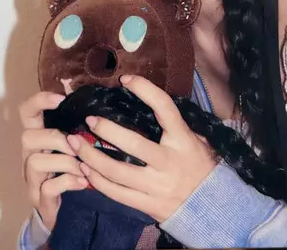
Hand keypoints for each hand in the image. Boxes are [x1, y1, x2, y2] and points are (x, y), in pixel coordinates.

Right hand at [19, 91, 88, 229]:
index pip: (26, 112)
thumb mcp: (72, 148)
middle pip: (27, 136)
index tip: (61, 98)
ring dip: (66, 162)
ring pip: (36, 161)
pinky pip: (48, 187)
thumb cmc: (70, 171)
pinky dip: (68, 182)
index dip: (39, 101)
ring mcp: (32, 179)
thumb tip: (96, 112)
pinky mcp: (39, 199)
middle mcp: (29, 155)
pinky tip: (83, 182)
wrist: (63, 213)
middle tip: (78, 147)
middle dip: (56, 138)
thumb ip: (77, 131)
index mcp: (38, 138)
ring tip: (84, 168)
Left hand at [66, 75, 216, 222]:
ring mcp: (156, 185)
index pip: (164, 108)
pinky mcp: (146, 205)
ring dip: (91, 157)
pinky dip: (96, 181)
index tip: (125, 79)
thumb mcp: (196, 140)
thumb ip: (175, 124)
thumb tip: (149, 99)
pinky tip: (84, 169)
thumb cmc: (201, 166)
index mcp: (183, 140)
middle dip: (106, 130)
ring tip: (73, 144)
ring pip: (116, 171)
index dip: (145, 90)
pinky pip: (116, 193)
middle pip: (132, 143)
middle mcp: (169, 162)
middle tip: (88, 119)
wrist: (212, 207)